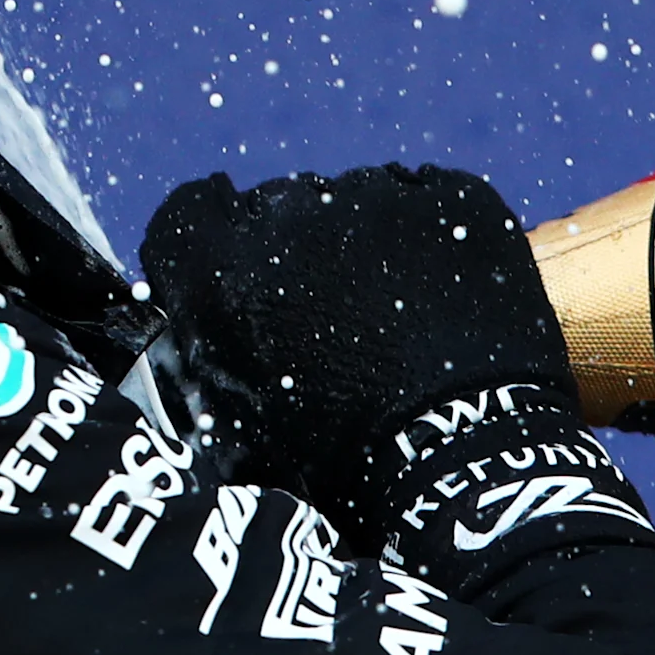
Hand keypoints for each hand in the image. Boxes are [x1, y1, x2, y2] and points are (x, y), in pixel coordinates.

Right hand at [141, 164, 572, 515]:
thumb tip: (211, 322)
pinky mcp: (452, 198)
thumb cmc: (346, 458)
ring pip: (357, 200)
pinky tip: (446, 289)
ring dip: (365, 240)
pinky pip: (426, 198)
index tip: (235, 266)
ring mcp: (379, 196)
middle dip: (296, 251)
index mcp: (224, 266)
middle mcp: (291, 214)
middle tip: (334, 316)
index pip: (189, 212)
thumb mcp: (246, 419)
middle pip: (278, 207)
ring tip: (401, 311)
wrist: (464, 453)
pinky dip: (429, 232)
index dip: (210, 240)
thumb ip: (216, 349)